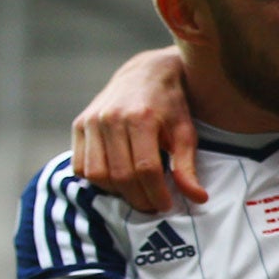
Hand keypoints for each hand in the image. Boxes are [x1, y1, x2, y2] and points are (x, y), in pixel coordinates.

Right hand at [71, 47, 203, 210]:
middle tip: (152, 206)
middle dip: (137, 198)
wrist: (146, 73)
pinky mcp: (79, 124)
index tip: (166, 206)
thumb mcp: (186, 132)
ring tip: (136, 194)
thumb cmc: (171, 105)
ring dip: (116, 192)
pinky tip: (116, 181)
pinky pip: (80, 165)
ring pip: (96, 174)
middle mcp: (111, 118)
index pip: (145, 168)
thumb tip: (199, 199)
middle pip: (120, 174)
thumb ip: (187, 166)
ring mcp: (91, 121)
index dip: (156, 193)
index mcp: (141, 118)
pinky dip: (97, 180)